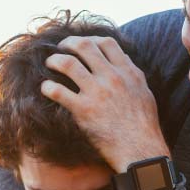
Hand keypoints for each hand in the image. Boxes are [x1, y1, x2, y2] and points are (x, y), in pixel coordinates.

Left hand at [41, 36, 170, 172]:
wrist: (140, 150)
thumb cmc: (144, 125)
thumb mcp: (144, 93)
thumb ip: (132, 74)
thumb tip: (122, 58)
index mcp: (128, 72)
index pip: (107, 43)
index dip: (91, 39)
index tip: (82, 44)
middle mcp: (112, 78)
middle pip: (84, 46)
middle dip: (68, 43)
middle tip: (60, 48)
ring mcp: (97, 93)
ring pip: (67, 63)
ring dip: (54, 60)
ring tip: (49, 64)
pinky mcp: (83, 110)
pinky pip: (58, 91)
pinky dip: (48, 87)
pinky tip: (46, 88)